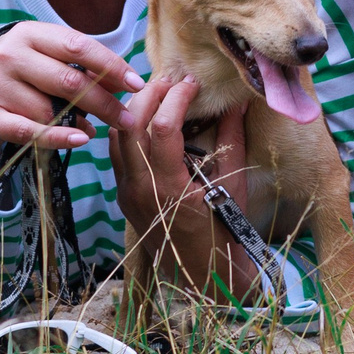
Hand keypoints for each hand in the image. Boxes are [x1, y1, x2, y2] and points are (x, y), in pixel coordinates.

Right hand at [0, 21, 145, 180]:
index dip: (111, 65)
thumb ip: (79, 66)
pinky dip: (58, 137)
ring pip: (50, 108)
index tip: (136, 84)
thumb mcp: (44, 61)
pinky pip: (29, 130)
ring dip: (79, 123)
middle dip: (105, 102)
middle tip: (127, 119)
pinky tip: (79, 140)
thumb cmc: (18, 79)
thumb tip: (124, 84)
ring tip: (91, 130)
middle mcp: (8, 54)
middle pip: (69, 80)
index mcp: (28, 34)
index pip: (78, 45)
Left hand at [110, 74, 255, 298]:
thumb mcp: (233, 185)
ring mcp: (126, 193)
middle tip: (171, 78)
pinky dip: (129, 131)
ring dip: (134, 110)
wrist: (203, 275)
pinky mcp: (123, 196)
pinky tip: (147, 120)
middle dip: (149, 94)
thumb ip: (231, 140)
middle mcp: (139, 189)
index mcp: (169, 188)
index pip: (162, 127)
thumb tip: (237, 103)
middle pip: (130, 126)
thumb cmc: (224, 234)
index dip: (177, 98)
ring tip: (157, 92)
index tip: (193, 83)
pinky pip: (117, 155)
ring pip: (117, 138)